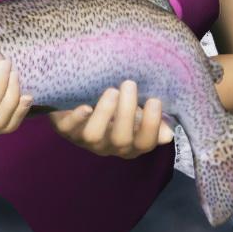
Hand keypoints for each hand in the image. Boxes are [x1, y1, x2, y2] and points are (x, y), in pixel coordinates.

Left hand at [47, 79, 173, 158]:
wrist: (77, 103)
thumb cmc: (113, 109)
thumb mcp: (134, 114)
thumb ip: (150, 121)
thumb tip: (167, 134)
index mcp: (129, 144)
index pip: (144, 144)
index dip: (151, 125)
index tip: (154, 100)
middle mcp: (108, 146)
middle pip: (121, 140)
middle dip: (127, 113)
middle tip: (129, 85)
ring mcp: (85, 140)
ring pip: (95, 136)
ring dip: (105, 113)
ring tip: (111, 91)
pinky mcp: (65, 130)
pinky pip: (68, 129)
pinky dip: (76, 118)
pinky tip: (85, 106)